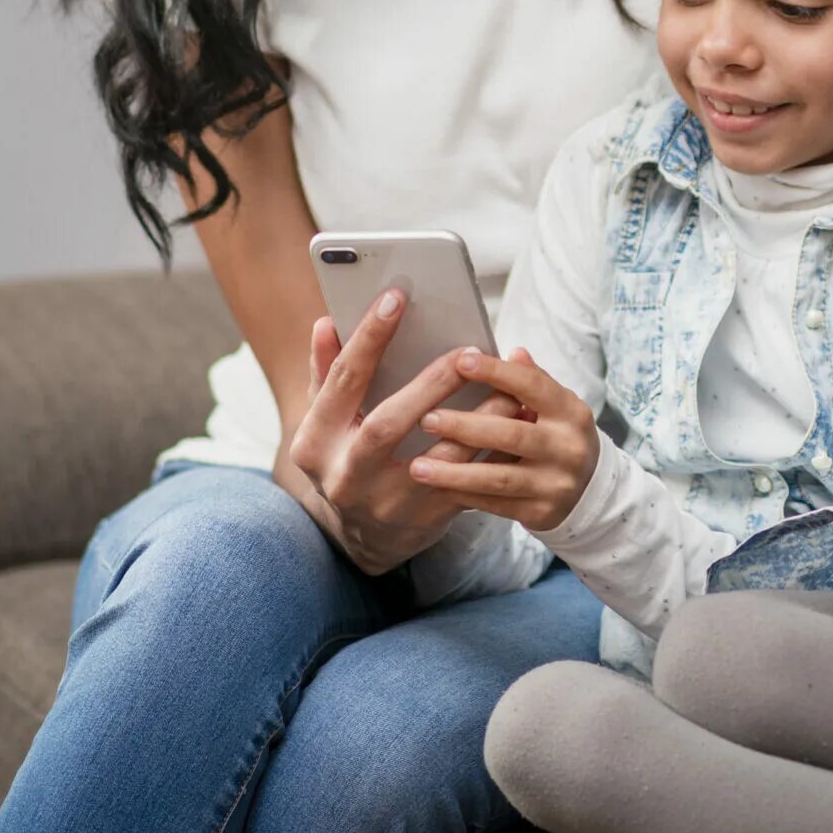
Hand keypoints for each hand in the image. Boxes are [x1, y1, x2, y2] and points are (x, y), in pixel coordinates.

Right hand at [280, 289, 523, 575]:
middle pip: (388, 425)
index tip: (396, 298)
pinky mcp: (427, 517)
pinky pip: (469, 481)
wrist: (365, 534)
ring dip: (479, 420)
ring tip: (507, 386)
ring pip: (441, 459)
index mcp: (315, 442)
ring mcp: (387, 503)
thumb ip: (325, 372)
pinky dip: (496, 449)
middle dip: (430, 385)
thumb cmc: (348, 456)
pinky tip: (517, 421)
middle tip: (467, 351)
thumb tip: (326, 322)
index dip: (369, 338)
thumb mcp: (327, 419)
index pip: (343, 380)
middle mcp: (345, 477)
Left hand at [409, 348, 601, 531]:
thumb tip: (514, 353)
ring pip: (498, 477)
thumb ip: (533, 381)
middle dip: (466, 427)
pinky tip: (437, 487)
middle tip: (426, 420)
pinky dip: (464, 495)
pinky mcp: (540, 513)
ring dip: (455, 472)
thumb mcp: (556, 406)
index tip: (461, 361)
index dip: (497, 373)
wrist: (589, 492)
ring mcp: (555, 484)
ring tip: (418, 466)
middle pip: (512, 435)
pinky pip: (495, 504)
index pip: (532, 386)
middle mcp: (567, 448)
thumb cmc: (559, 437)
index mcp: (571, 412)